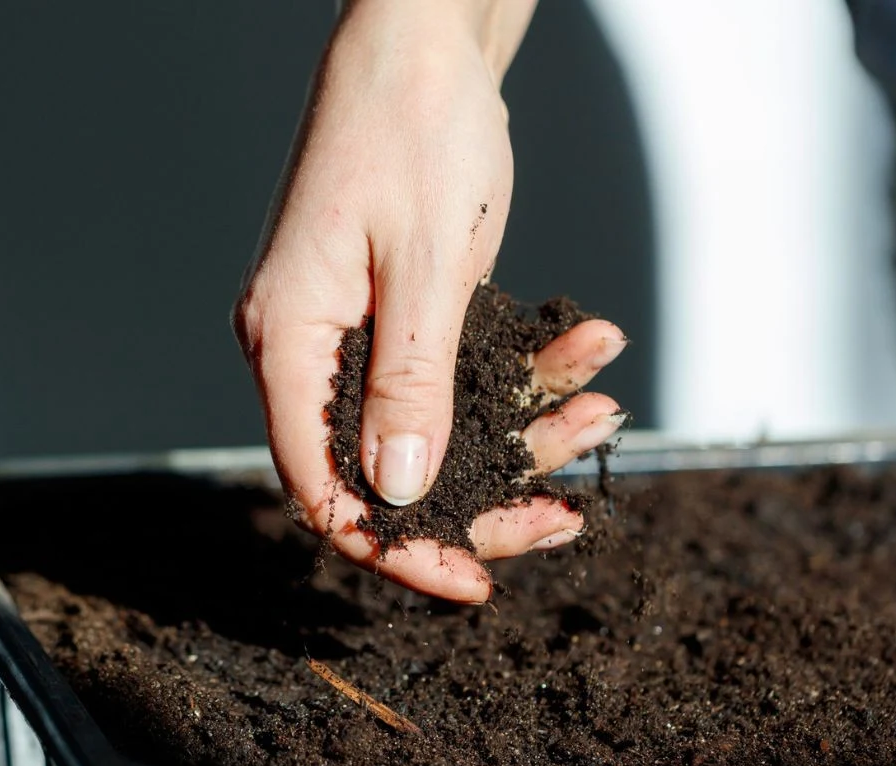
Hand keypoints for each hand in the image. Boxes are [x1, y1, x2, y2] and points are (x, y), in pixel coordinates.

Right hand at [233, 0, 624, 602]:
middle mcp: (314, 350)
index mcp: (290, 341)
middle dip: (484, 499)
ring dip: (527, 431)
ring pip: (439, 428)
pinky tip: (592, 352)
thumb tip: (400, 492)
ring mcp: (359, 335)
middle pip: (388, 473)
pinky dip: (528, 374)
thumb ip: (411, 382)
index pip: (323, 487)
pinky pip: (466, 376)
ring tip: (605, 406)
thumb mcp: (423, 262)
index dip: (395, 548)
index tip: (475, 582)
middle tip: (565, 513)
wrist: (427, 41)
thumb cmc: (413, 126)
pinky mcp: (407, 317)